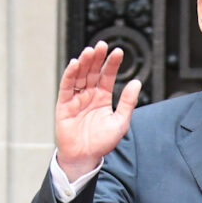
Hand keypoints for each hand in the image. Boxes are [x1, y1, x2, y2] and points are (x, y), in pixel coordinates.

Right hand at [54, 42, 140, 178]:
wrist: (84, 157)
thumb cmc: (101, 142)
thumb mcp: (120, 121)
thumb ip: (128, 102)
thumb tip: (137, 83)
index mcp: (103, 97)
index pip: (107, 75)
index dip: (112, 63)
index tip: (118, 52)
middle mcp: (89, 95)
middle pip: (93, 71)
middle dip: (97, 58)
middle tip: (102, 45)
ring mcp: (76, 98)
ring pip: (80, 75)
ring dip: (84, 63)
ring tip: (90, 51)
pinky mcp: (64, 104)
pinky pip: (67, 87)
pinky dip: (70, 75)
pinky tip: (75, 64)